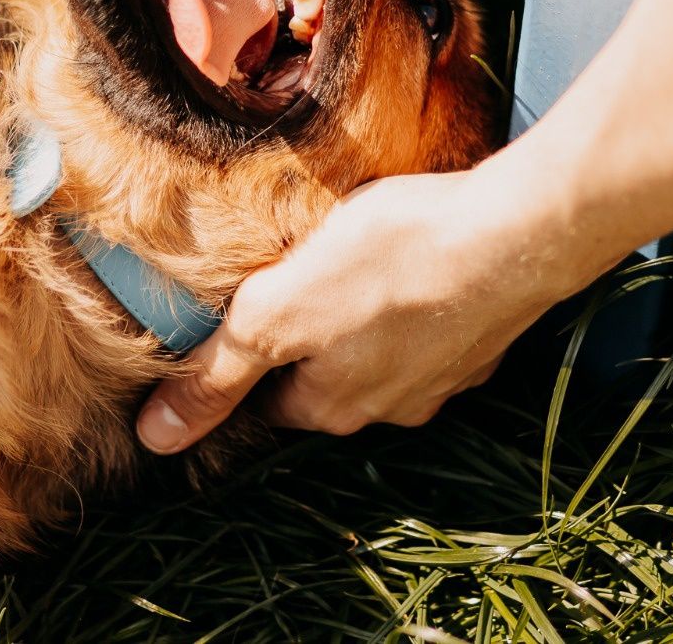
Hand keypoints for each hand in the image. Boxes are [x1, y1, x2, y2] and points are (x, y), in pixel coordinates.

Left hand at [136, 162, 594, 452]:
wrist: (516, 232)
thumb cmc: (389, 262)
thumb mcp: (275, 314)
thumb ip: (216, 373)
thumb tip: (155, 439)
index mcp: (331, 406)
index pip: (266, 404)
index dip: (245, 365)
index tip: (237, 323)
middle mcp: (391, 406)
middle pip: (325, 380)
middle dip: (306, 341)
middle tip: (291, 281)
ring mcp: (446, 374)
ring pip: (382, 355)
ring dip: (362, 320)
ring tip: (351, 264)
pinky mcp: (484, 334)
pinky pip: (433, 327)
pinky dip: (415, 301)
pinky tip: (412, 260)